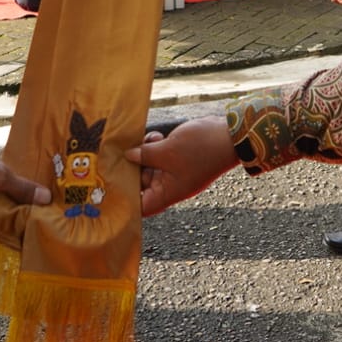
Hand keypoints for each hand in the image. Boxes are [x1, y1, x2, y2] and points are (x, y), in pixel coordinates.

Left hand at [125, 116, 239, 215]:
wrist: (230, 135)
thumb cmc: (201, 148)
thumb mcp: (166, 150)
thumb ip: (144, 154)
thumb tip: (127, 156)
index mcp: (169, 192)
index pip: (142, 206)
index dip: (126, 199)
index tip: (111, 185)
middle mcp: (171, 185)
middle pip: (143, 183)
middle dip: (132, 168)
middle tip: (119, 154)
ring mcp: (176, 170)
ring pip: (150, 166)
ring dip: (143, 153)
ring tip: (142, 140)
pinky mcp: (179, 157)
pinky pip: (160, 155)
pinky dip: (154, 146)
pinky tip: (155, 135)